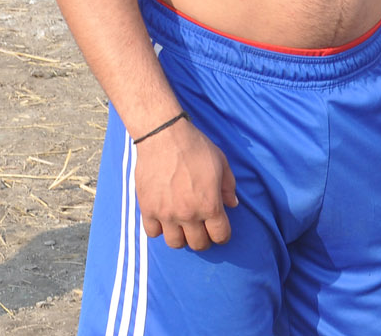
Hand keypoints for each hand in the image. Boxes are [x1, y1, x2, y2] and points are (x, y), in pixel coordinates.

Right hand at [132, 117, 237, 250]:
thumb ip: (229, 186)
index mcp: (209, 204)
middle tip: (202, 229)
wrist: (164, 136)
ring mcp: (166, 214)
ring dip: (181, 237)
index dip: (223, 235)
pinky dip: (159, 229)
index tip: (220, 231)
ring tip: (182, 226)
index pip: (220, 236)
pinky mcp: (147, 208)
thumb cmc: (196, 147)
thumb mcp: (221, 162)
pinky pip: (152, 233)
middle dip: (203, 239)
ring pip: (175, 243)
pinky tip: (164, 218)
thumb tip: (233, 204)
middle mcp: (188, 214)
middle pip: (198, 244)